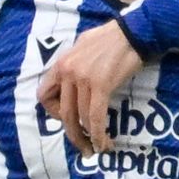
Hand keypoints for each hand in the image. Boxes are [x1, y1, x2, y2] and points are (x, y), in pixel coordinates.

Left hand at [38, 21, 143, 154]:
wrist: (133, 32)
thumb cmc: (112, 38)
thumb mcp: (82, 48)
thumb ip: (74, 65)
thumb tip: (74, 83)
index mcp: (61, 64)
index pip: (44, 95)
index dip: (53, 113)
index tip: (69, 118)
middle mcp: (68, 72)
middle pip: (63, 112)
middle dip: (72, 134)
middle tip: (82, 147)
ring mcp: (83, 79)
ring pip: (81, 117)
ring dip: (89, 137)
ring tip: (98, 147)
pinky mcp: (102, 85)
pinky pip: (96, 115)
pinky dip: (98, 133)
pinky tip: (105, 142)